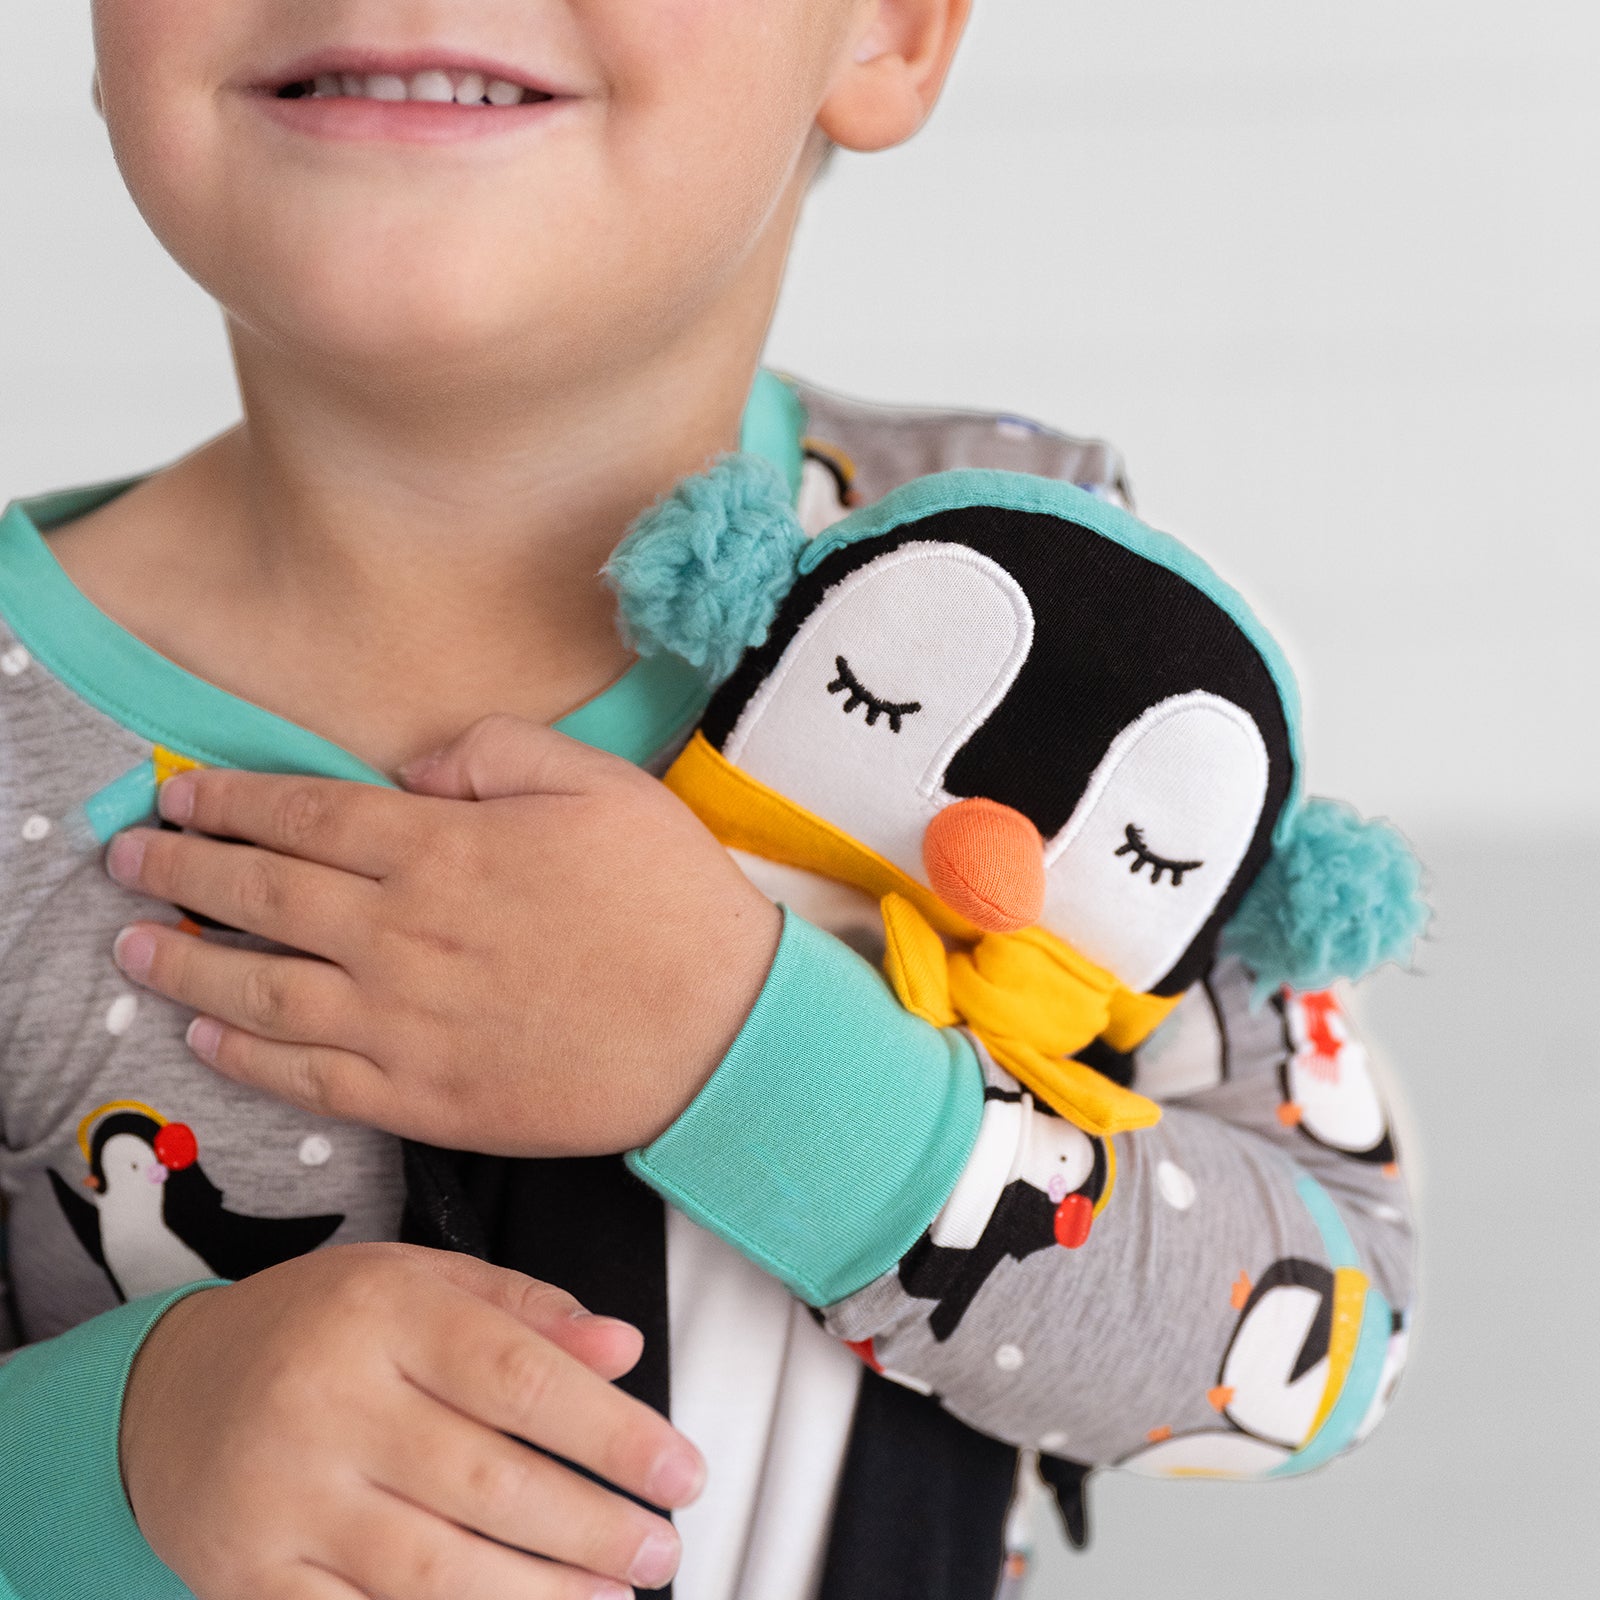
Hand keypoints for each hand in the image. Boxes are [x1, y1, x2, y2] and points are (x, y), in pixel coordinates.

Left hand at [104, 714, 781, 1155]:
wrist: (720, 1033)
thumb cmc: (669, 901)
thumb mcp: (600, 783)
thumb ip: (497, 753)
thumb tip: (413, 769)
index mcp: (443, 850)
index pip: (304, 816)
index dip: (230, 803)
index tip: (179, 796)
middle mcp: (403, 934)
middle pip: (261, 896)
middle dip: (181, 871)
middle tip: (126, 859)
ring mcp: (406, 1022)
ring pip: (262, 990)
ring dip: (185, 963)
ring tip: (132, 948)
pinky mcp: (424, 1097)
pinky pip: (309, 1078)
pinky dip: (245, 1058)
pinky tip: (206, 1036)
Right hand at [120, 1243, 701, 1599]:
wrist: (167, 1395)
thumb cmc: (316, 1328)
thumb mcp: (416, 1279)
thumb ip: (522, 1307)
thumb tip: (621, 1345)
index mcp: (382, 1314)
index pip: (519, 1375)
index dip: (613, 1431)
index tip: (679, 1470)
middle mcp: (329, 1403)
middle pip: (486, 1481)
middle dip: (591, 1528)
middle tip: (659, 1550)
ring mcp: (285, 1499)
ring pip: (431, 1570)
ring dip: (535, 1596)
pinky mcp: (251, 1580)